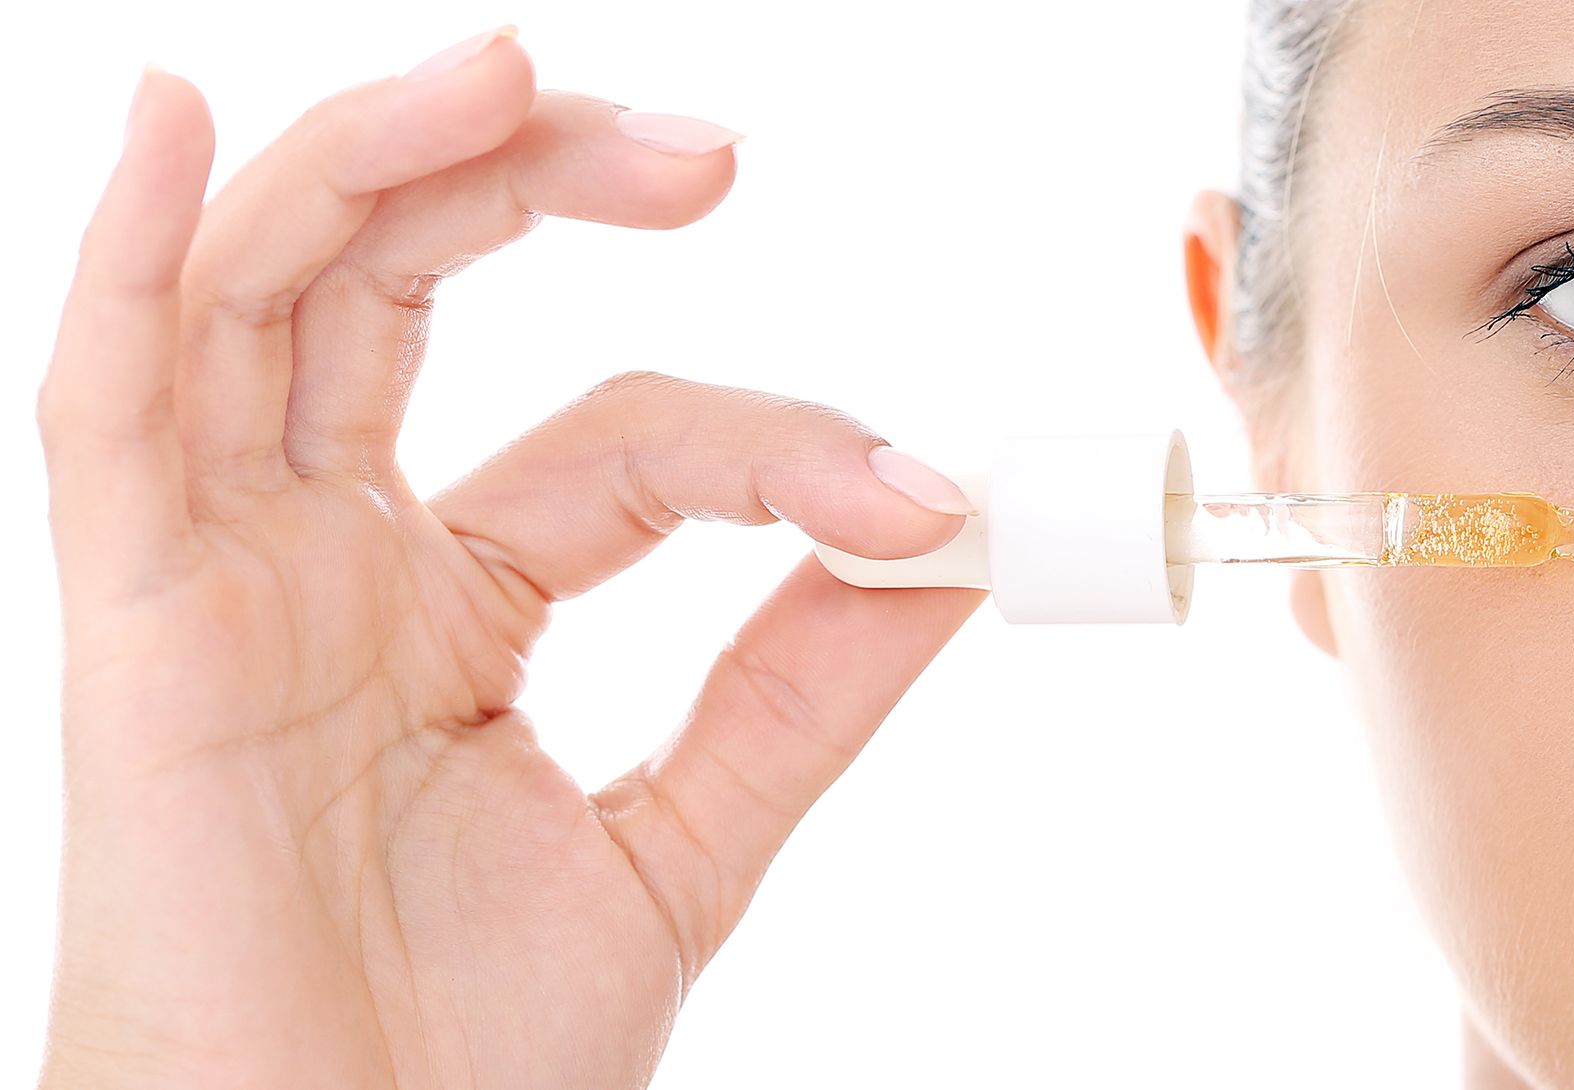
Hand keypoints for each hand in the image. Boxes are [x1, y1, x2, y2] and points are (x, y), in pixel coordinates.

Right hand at [37, 29, 982, 1089]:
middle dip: (542, 183)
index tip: (910, 494)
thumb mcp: (683, 839)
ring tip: (514, 69)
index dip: (767, 440)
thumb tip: (950, 550)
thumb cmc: (469, 1061)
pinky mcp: (132, 631)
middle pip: (406, 287)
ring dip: (382, 161)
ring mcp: (223, 578)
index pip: (619, 441)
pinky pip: (104, 408)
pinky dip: (132, 257)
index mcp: (454, 603)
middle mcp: (328, 558)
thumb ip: (802, 688)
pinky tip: (173, 122)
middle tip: (712, 155)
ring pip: (265, 297)